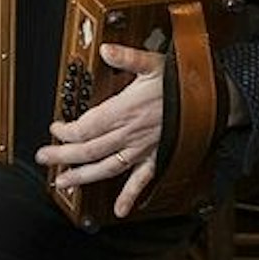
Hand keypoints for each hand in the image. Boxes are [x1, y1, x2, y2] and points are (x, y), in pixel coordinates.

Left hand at [35, 43, 168, 218]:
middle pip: (89, 150)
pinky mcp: (157, 159)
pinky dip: (130, 197)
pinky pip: (141, 181)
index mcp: (125, 111)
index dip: (66, 132)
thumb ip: (128, 58)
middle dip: (63, 156)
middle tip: (43, 157)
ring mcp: (143, 150)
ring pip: (107, 168)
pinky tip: (119, 210)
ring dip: (83, 177)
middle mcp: (131, 134)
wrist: (215, 102)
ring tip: (63, 183)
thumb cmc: (184, 83)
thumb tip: (106, 49)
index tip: (54, 130)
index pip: (86, 127)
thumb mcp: (154, 64)